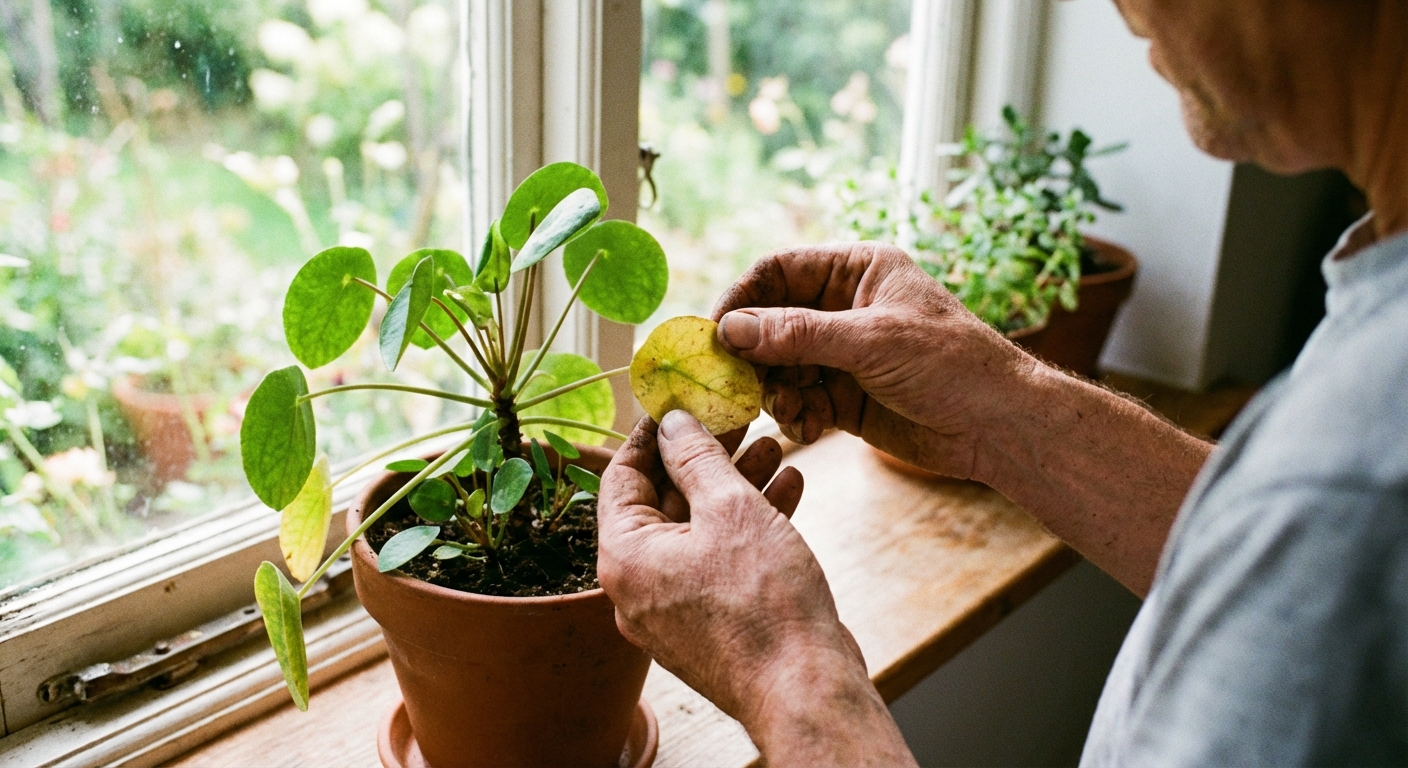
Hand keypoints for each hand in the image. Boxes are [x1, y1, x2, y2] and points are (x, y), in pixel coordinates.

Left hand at [598, 412, 913, 765]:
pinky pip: (718, 561)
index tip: (681, 403)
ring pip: (697, 531)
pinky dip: (747, 526)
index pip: (622, 476)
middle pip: (663, 502)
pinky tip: (790, 489)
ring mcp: (673, 610)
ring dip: (734, 486)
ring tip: (775, 447)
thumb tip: (674, 422)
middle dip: (706, 457)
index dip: (653, 433)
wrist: (804, 687)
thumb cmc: (763, 602)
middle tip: (739, 419)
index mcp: (625, 556)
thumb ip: (699, 458)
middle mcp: (638, 586)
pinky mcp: (709, 624)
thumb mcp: (731, 508)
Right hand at [712, 241, 1035, 477]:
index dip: (742, 298)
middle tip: (739, 385)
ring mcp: (843, 354)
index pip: (778, 271)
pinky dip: (796, 416)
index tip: (714, 333)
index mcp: (857, 270)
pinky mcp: (845, 397)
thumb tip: (731, 329)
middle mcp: (845, 307)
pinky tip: (810, 430)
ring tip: (790, 413)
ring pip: (780, 366)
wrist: (999, 426)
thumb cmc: (952, 364)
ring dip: (775, 391)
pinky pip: (800, 400)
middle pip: (771, 322)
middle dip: (755, 355)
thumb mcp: (872, 341)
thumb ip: (798, 334)